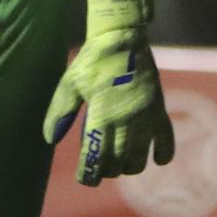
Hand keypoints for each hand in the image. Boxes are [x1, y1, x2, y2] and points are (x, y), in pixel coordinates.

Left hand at [43, 0, 176, 185]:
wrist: (122, 38)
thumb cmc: (92, 60)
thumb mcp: (70, 83)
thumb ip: (60, 111)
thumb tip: (49, 139)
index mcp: (102, 114)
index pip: (96, 156)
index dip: (89, 173)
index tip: (85, 179)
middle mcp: (126, 118)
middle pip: (117, 161)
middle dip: (107, 170)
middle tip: (100, 168)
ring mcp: (145, 115)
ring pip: (140, 156)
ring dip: (130, 166)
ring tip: (121, 164)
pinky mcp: (158, 108)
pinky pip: (167, 137)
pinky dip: (163, 153)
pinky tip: (157, 161)